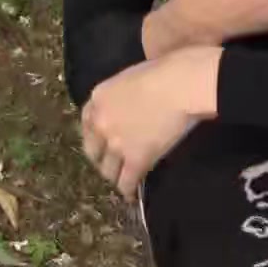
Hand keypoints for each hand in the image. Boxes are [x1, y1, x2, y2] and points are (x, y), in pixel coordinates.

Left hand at [80, 46, 220, 196]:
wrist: (181, 85)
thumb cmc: (166, 70)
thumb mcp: (131, 77)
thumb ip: (123, 96)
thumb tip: (132, 107)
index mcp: (98, 98)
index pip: (86, 122)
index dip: (94, 136)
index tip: (101, 143)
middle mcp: (100, 123)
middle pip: (93, 150)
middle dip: (101, 159)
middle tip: (111, 165)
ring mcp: (116, 143)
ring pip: (107, 170)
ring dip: (114, 176)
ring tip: (122, 181)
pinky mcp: (135, 159)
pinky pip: (126, 181)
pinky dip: (128, 190)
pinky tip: (131, 196)